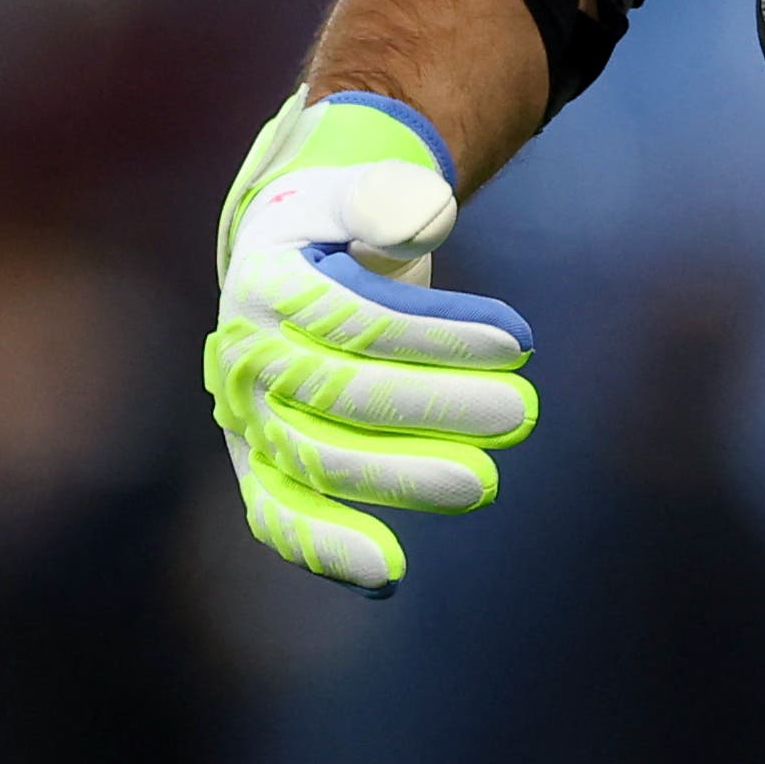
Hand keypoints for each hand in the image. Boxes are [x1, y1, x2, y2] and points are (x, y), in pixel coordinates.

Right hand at [203, 90, 537, 593]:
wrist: (283, 262)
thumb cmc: (338, 225)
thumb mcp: (359, 190)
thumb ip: (389, 199)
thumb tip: (422, 217)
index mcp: (264, 280)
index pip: (354, 316)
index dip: (436, 333)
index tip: (519, 341)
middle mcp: (242, 354)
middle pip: (338, 394)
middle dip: (434, 407)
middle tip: (522, 413)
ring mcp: (245, 416)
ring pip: (315, 461)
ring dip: (400, 478)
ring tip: (484, 482)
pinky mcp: (257, 463)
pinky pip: (278, 515)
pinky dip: (324, 548)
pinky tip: (386, 573)